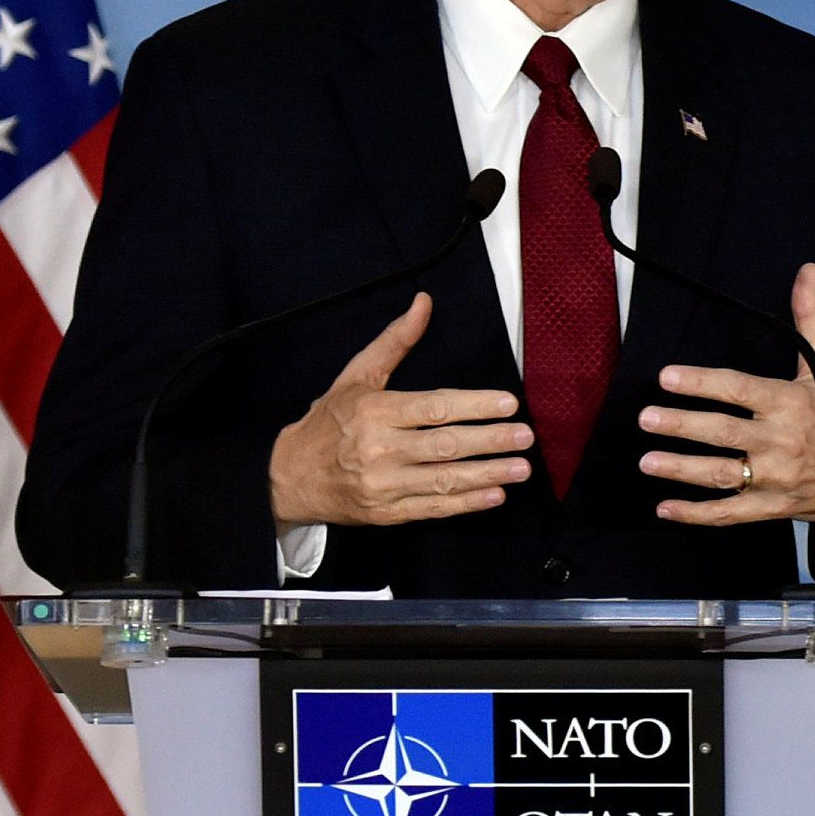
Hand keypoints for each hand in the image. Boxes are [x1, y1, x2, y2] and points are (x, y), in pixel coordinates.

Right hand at [266, 292, 531, 527]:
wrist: (288, 477)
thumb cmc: (329, 421)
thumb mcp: (356, 376)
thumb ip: (395, 341)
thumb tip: (424, 302)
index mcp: (374, 411)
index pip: (433, 408)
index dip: (474, 406)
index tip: (508, 403)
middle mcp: (379, 449)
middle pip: (444, 445)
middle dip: (490, 441)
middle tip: (526, 437)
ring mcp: (382, 484)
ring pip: (443, 480)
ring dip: (487, 474)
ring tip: (521, 469)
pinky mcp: (385, 513)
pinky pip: (432, 508)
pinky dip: (466, 504)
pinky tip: (495, 496)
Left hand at [638, 263, 814, 527]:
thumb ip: (810, 319)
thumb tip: (807, 270)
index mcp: (788, 403)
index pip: (739, 389)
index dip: (703, 383)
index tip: (667, 377)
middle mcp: (779, 441)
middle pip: (724, 433)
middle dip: (683, 426)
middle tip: (646, 417)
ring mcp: (773, 478)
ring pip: (721, 475)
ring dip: (682, 470)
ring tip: (648, 461)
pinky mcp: (770, 507)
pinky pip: (729, 513)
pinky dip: (696, 514)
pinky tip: (665, 509)